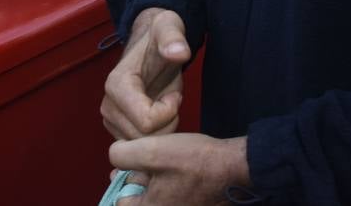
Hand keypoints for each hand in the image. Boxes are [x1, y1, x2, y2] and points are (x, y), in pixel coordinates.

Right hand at [102, 8, 190, 139]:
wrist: (149, 43)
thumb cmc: (160, 36)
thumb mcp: (169, 28)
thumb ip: (173, 37)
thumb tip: (178, 52)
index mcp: (117, 85)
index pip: (147, 122)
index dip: (169, 111)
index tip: (174, 93)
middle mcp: (108, 106)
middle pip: (145, 138)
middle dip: (167, 123)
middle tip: (171, 100)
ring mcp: (111, 120)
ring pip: (144, 146)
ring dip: (163, 130)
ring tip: (165, 105)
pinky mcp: (118, 129)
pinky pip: (141, 148)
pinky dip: (156, 136)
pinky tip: (159, 115)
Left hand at [108, 134, 248, 204]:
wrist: (235, 167)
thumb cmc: (194, 161)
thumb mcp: (152, 150)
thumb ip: (123, 155)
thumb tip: (115, 158)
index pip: (122, 203)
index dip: (121, 181)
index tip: (130, 165)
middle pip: (139, 199)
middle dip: (137, 179)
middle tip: (144, 160)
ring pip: (155, 195)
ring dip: (153, 178)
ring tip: (161, 159)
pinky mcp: (193, 204)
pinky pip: (172, 194)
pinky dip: (168, 181)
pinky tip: (176, 166)